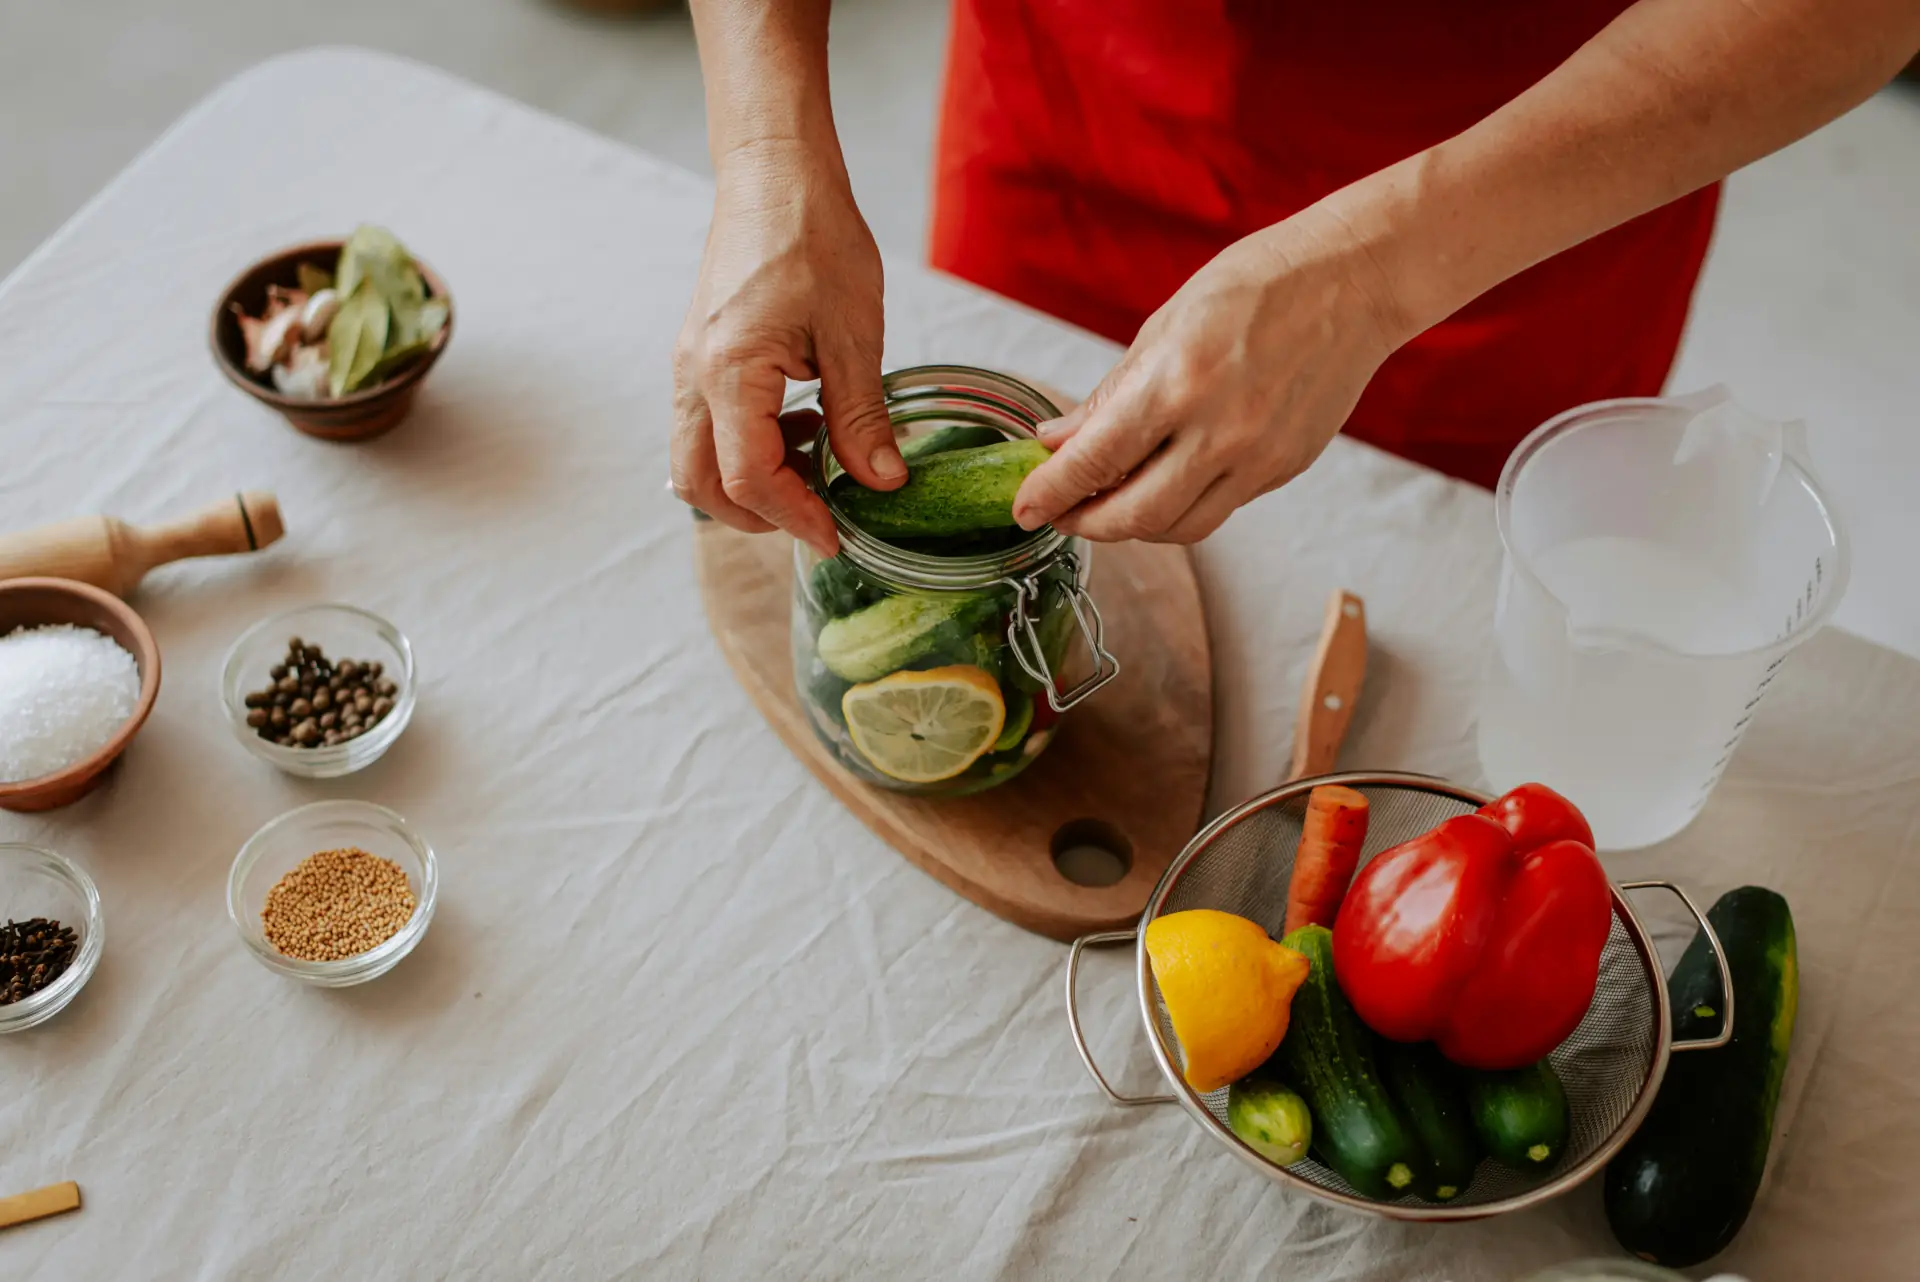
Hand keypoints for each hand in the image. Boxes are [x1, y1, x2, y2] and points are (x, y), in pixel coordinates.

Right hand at [672, 142, 902, 554]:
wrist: (774, 175)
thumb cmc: (813, 237)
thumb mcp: (853, 334)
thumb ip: (861, 416)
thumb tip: (881, 483)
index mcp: (729, 373)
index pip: (748, 478)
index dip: (795, 517)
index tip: (838, 534)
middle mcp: (693, 377)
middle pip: (702, 486)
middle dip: (760, 515)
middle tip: (821, 513)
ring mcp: (687, 368)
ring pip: (695, 462)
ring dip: (750, 483)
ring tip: (816, 460)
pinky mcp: (697, 358)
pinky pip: (704, 428)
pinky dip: (745, 448)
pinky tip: (800, 423)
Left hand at [1012, 208, 1405, 542]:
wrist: (1353, 282)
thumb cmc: (1256, 286)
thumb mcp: (1165, 324)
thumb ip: (1110, 393)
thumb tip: (1057, 439)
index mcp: (1177, 382)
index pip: (1095, 461)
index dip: (1051, 493)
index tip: (1024, 507)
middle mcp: (1219, 431)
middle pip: (1134, 516)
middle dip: (1086, 523)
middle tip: (1062, 512)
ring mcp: (1257, 458)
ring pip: (1178, 528)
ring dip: (1134, 526)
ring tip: (1109, 503)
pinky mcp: (1284, 470)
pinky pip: (1219, 510)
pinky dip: (1180, 508)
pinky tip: (1165, 483)